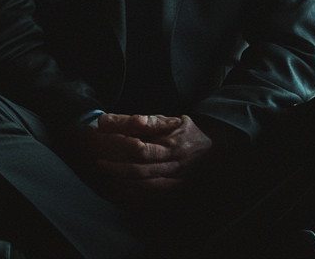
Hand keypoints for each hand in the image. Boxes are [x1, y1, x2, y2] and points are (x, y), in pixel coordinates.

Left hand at [77, 113, 215, 194]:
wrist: (214, 149)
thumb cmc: (186, 131)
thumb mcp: (168, 120)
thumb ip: (142, 121)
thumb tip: (109, 121)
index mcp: (173, 145)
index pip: (143, 149)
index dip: (122, 148)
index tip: (106, 143)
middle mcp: (174, 165)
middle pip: (141, 171)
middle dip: (117, 169)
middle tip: (100, 164)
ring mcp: (175, 180)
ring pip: (145, 185)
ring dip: (123, 182)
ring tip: (107, 175)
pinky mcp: (175, 190)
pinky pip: (151, 195)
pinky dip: (134, 193)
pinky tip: (122, 187)